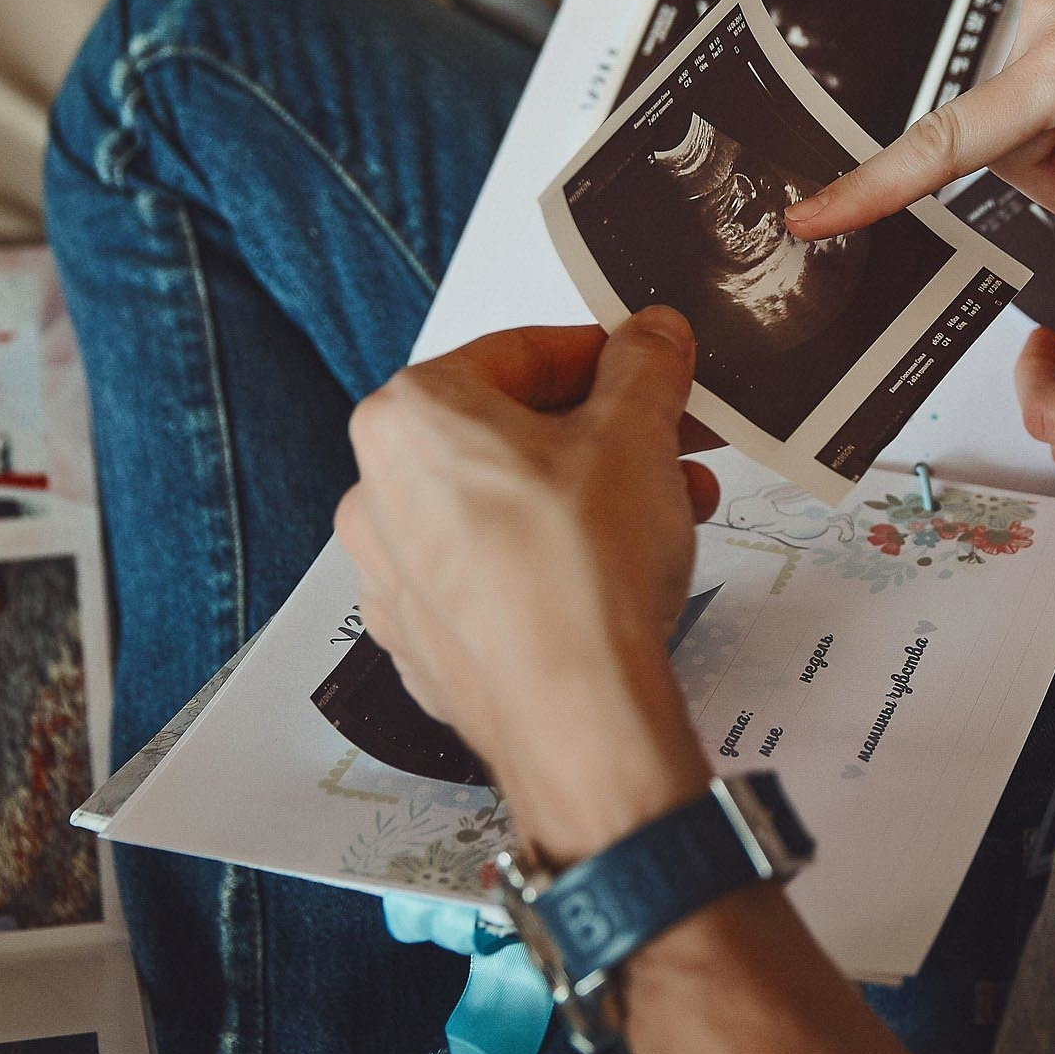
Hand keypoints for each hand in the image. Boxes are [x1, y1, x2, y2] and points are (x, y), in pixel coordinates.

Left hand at [337, 310, 720, 861]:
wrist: (575, 717)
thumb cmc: (582, 571)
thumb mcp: (636, 432)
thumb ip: (644, 364)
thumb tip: (651, 336)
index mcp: (408, 418)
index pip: (523, 352)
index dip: (608, 356)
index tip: (656, 369)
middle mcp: (377, 492)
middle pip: (514, 431)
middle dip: (610, 434)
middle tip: (676, 441)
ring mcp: (393, 575)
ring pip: (507, 505)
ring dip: (595, 495)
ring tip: (674, 509)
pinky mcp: (424, 640)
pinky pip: (495, 572)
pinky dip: (555, 558)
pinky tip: (620, 571)